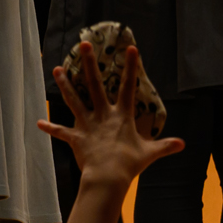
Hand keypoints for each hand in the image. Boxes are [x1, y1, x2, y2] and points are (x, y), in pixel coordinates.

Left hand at [41, 38, 183, 193]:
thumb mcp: (150, 153)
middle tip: (84, 44)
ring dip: (65, 85)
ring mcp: (87, 124)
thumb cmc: (129, 164)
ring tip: (56, 70)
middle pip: (94, 84)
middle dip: (90, 63)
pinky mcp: (76, 137)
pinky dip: (50, 128)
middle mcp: (102, 114)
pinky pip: (61, 132)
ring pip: (73, 100)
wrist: (107, 177)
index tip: (131, 48)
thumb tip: (182, 144)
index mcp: (121, 115)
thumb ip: (165, 146)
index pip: (129, 86)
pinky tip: (39, 123)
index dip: (131, 66)